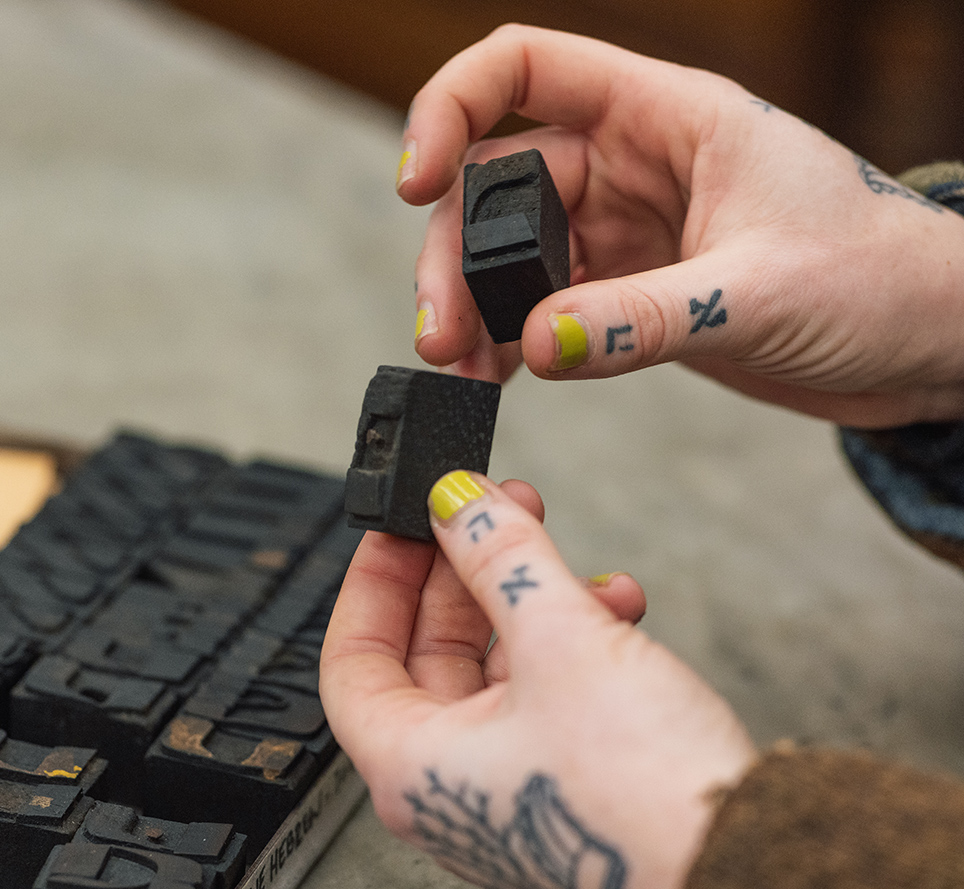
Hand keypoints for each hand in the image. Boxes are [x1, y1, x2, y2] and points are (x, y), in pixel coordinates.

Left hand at [319, 472, 754, 888]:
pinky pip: (547, 700)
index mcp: (408, 768)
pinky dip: (573, 647)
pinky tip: (618, 606)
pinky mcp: (566, 792)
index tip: (404, 528)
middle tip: (492, 514)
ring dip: (532, 605)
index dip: (374, 582)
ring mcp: (507, 796)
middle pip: (428, 658)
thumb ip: (503, 558)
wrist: (746, 871)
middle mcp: (446, 792)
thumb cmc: (638, 792)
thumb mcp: (559, 641)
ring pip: (497, 674)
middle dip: (467, 576)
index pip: (353, 658)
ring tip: (569, 556)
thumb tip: (459, 502)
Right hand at [399, 25, 963, 426]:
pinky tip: (493, 379)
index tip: (416, 182)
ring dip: (471, 306)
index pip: (527, 69)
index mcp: (667, 116)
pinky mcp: (630, 291)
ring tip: (459, 370)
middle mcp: (634, 163)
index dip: (451, 106)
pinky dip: (508, 343)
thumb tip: (537, 343)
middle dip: (454, 253)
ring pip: (509, 252)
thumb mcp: (761, 291)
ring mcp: (628, 229)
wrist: (933, 343)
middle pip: (497, 179)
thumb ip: (645, 318)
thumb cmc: (882, 280)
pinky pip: (542, 307)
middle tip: (441, 332)